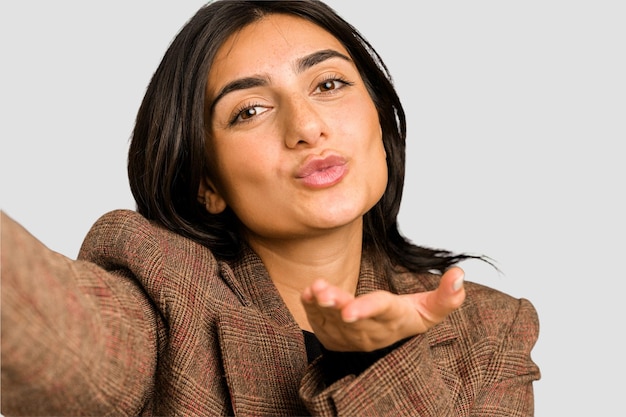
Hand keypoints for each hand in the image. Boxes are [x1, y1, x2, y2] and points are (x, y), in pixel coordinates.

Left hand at [301, 267, 465, 351]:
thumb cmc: (403, 319)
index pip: (380, 311)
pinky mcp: (329, 330)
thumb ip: (447, 297)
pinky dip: (310, 306)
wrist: (379, 340)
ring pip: (331, 319)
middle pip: (351, 317)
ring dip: (322, 305)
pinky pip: (317, 319)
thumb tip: (459, 274)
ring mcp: (346, 332)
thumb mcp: (429, 311)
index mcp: (391, 318)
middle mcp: (367, 328)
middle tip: (326, 294)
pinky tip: (308, 292)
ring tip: (316, 290)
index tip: (350, 311)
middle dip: (338, 305)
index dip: (366, 310)